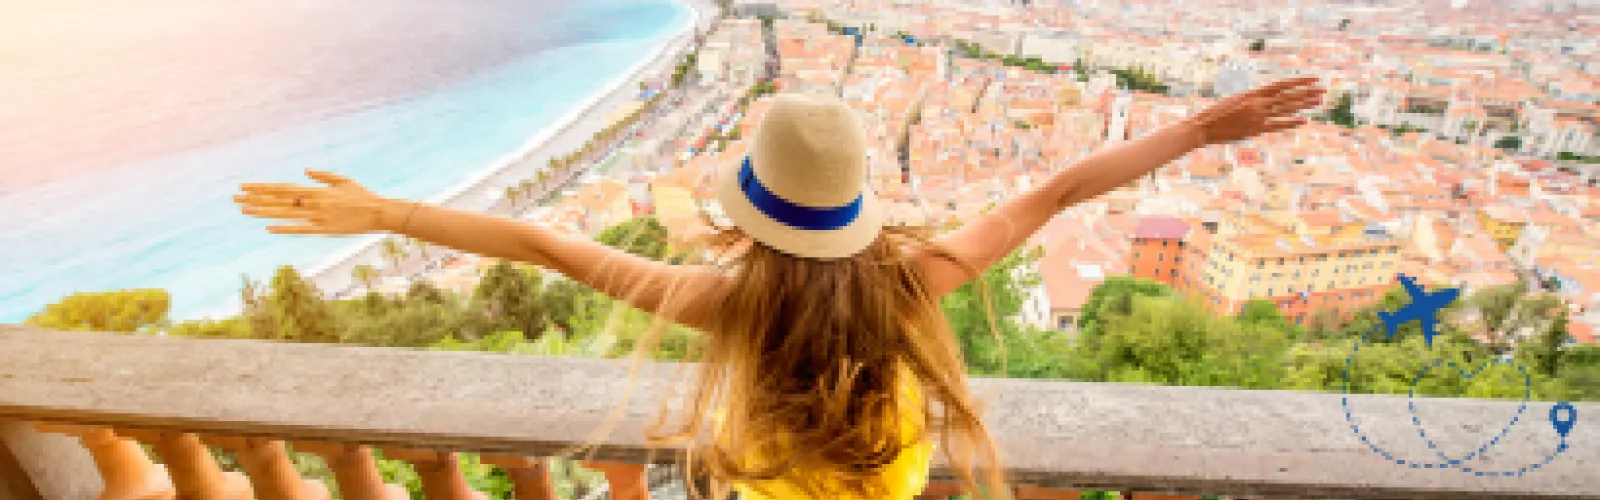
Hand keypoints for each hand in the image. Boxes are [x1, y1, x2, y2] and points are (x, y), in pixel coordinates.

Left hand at [235, 169, 391, 234]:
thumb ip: (323, 176)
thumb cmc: (363, 196)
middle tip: (235, 198)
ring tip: (244, 210)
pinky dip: (285, 228)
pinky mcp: (325, 229)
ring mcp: (318, 217)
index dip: (262, 187)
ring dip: (263, 211)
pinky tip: (269, 227)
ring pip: (285, 213)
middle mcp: (314, 202)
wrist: (379, 213)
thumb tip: (304, 170)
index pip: (283, 188)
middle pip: (279, 200)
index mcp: (316, 190)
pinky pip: (301, 229)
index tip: (245, 186)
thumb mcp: (343, 181)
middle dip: (255, 198)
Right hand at [1186, 77, 1324, 145]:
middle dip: (1307, 93)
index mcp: (1253, 93)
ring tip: (1319, 102)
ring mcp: (1257, 116)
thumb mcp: (1237, 100)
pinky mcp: (1255, 129)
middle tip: (1323, 90)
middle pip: (1288, 96)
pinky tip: (1304, 121)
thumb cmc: (1217, 113)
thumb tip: (1269, 100)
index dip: (1299, 81)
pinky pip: (1277, 125)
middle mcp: (1257, 103)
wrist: (1203, 126)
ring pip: (1285, 109)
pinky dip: (1291, 123)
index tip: (1313, 79)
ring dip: (1303, 105)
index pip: (1281, 85)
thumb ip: (1254, 100)